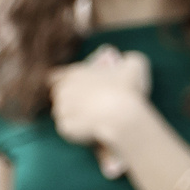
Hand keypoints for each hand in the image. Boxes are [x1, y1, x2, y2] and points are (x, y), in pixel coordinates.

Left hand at [47, 46, 152, 167]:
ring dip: (74, 115)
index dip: (63, 82)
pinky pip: (68, 129)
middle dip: (71, 100)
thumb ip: (128, 59)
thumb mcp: (134, 64)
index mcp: (74, 74)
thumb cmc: (126, 87)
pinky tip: (91, 129)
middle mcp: (63, 90)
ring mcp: (61, 109)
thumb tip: (126, 60)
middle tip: (89, 106)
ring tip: (92, 118)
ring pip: (63, 113)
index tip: (75, 88)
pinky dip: (77, 131)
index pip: (55, 77)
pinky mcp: (64, 127)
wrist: (120, 114)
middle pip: (60, 96)